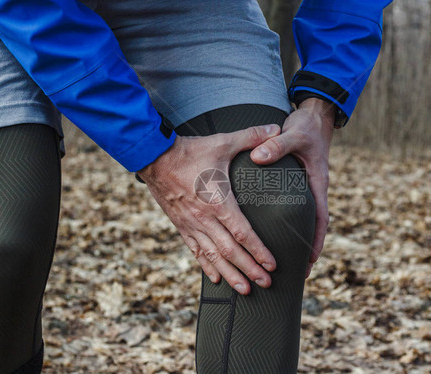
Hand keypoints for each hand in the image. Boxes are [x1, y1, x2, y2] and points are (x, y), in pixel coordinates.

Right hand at [138, 124, 280, 294]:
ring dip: (230, 274)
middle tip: (266, 284)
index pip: (242, 233)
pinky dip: (207, 266)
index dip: (258, 251)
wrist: (154, 157)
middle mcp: (204, 218)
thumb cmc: (191, 151)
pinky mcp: (181, 225)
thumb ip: (250, 136)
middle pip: (230, 251)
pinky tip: (216, 278)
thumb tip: (275, 128)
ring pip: (213, 256)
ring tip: (245, 290)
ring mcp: (191, 224)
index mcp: (217, 201)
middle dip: (249, 269)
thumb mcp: (222, 142)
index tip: (272, 265)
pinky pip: (195, 251)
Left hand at [250, 98, 334, 277]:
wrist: (314, 116)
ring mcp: (305, 187)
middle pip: (313, 225)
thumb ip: (276, 144)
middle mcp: (313, 189)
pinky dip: (288, 222)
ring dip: (297, 238)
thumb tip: (258, 156)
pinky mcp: (297, 183)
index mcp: (317, 183)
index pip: (320, 218)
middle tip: (298, 272)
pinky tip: (274, 231)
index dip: (315, 240)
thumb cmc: (306, 126)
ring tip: (286, 260)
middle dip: (306, 248)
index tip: (310, 261)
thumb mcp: (293, 134)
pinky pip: (294, 207)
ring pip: (303, 218)